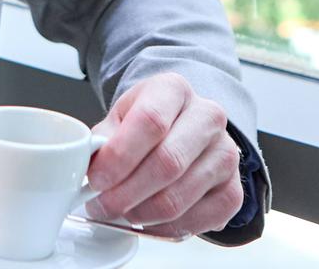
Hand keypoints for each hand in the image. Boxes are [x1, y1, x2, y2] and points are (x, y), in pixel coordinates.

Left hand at [85, 73, 244, 237]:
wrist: (181, 127)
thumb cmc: (147, 123)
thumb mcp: (119, 118)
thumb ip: (102, 140)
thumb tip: (84, 166)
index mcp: (174, 89)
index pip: (151, 121)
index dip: (119, 156)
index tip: (96, 179)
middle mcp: (208, 117)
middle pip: (167, 163)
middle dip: (126, 193)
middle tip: (102, 205)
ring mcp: (226, 153)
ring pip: (179, 197)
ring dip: (142, 214)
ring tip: (122, 212)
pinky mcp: (233, 189)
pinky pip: (200, 220)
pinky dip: (167, 229)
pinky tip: (150, 221)